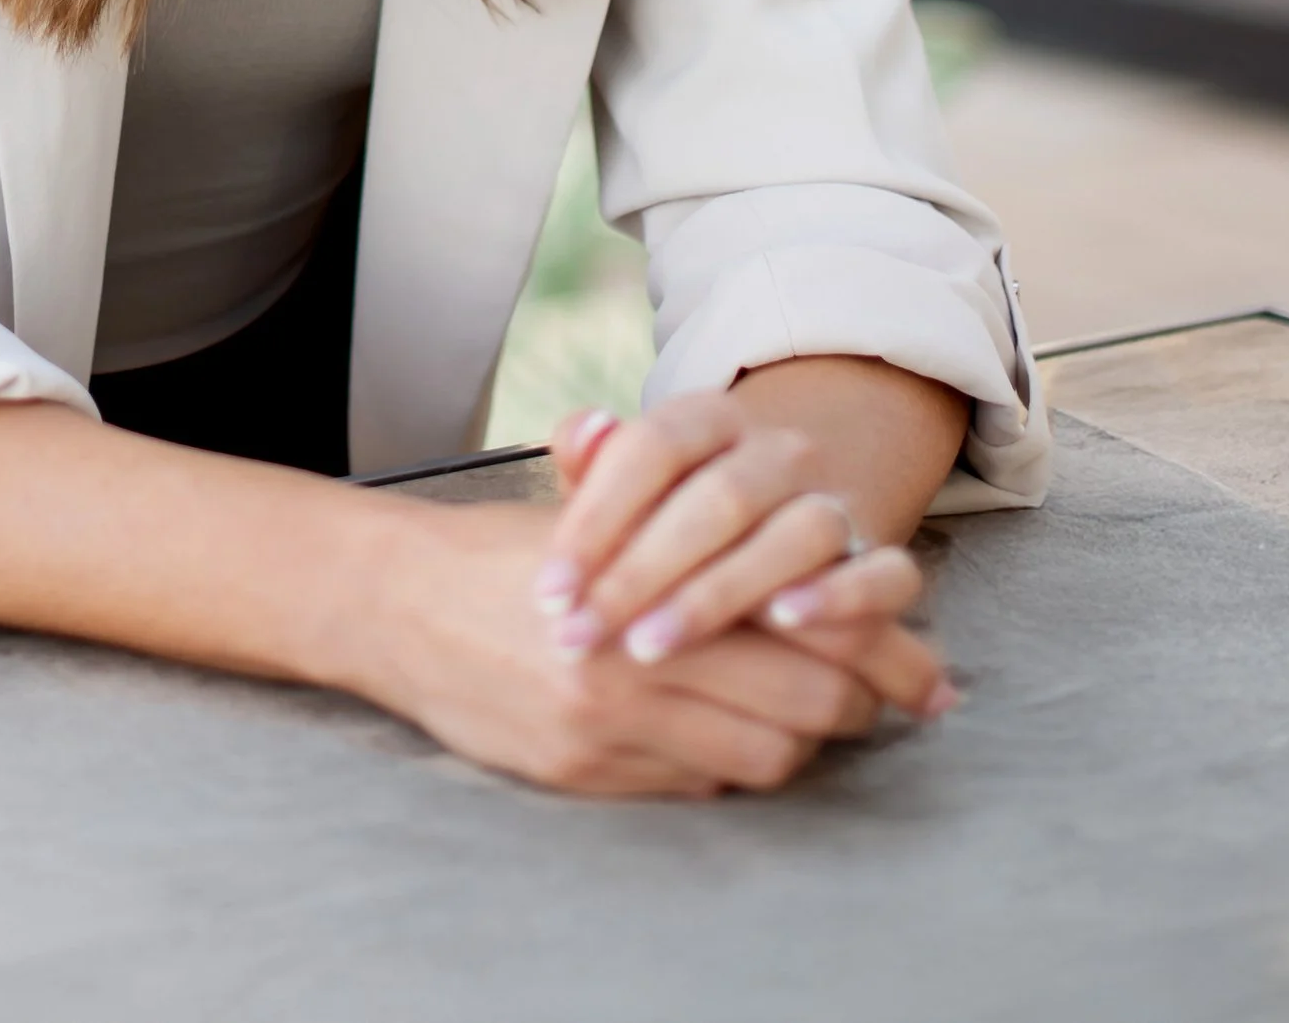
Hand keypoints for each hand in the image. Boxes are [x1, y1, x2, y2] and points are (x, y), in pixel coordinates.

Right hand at [349, 498, 939, 797]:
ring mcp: (611, 730)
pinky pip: (698, 785)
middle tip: (872, 683)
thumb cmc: (503, 548)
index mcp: (653, 581)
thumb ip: (686, 512)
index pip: (802, 628)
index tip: (894, 640)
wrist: (394, 601)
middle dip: (850, 696)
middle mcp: (638, 664)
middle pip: (803, 703)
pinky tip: (730, 732)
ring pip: (763, 756)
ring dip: (796, 738)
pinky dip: (730, 763)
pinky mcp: (582, 775)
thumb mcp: (592, 504)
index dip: (862, 640)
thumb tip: (792, 531)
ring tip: (804, 708)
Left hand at [532, 394, 953, 709]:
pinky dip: (844, 597)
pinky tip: (786, 624)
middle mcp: (778, 450)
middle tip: (581, 636)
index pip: (653, 447)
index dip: (597, 517)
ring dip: (720, 594)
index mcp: (711, 416)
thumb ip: (594, 463)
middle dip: (642, 574)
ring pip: (794, 534)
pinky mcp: (879, 556)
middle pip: (717, 498)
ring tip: (651, 647)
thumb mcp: (632, 483)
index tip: (550, 590)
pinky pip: (885, 573)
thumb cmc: (678, 511)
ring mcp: (834, 499)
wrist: (786, 510)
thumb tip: (580, 431)